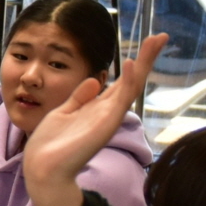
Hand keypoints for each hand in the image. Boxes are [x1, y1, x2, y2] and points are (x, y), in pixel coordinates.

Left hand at [21, 33, 165, 205]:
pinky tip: (132, 62)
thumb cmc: (51, 145)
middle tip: (161, 36)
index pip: (119, 81)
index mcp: (97, 108)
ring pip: (132, 85)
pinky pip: (120, 99)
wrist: (43, 169)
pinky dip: (127, 80)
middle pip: (132, 79)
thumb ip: (79, 98)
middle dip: (146, 58)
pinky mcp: (105, 123)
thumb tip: (94, 80)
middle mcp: (107, 111)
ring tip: (155, 40)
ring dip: (144, 62)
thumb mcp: (64, 113)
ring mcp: (108, 117)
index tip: (142, 45)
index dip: (132, 63)